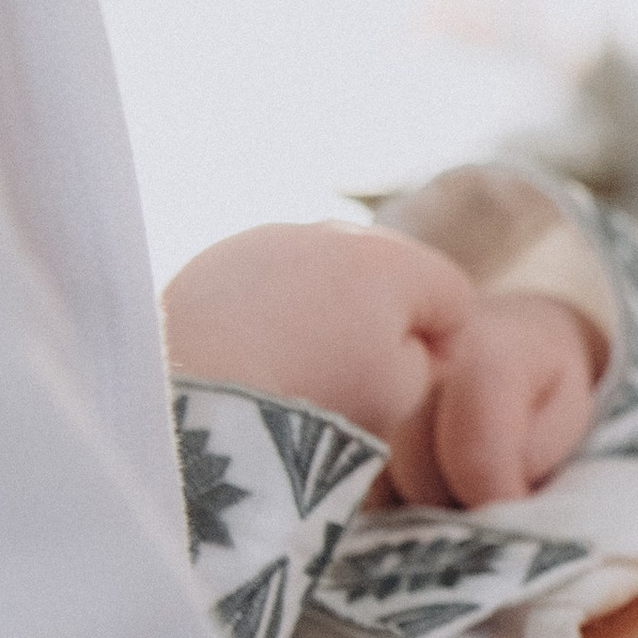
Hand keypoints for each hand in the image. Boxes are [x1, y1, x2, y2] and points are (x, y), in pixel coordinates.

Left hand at [163, 225, 602, 507]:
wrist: (186, 394)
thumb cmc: (307, 404)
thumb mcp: (396, 399)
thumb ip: (419, 366)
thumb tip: (405, 348)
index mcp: (390, 262)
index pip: (451, 296)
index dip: (445, 348)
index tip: (415, 392)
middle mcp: (329, 233)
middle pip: (383, 278)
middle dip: (379, 323)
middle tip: (353, 387)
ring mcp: (265, 240)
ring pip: (318, 278)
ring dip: (320, 317)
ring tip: (292, 378)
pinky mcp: (208, 260)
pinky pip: (261, 286)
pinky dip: (264, 317)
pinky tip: (246, 365)